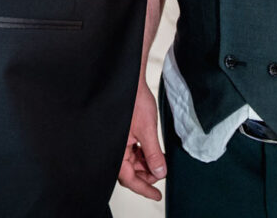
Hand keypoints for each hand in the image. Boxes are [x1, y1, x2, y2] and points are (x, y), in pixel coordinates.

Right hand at [117, 81, 166, 199]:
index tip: (157, 195)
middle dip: (146, 175)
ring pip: (132, 162)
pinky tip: (153, 152)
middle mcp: (115, 148)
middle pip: (130, 172)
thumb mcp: (147, 130)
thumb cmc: (135, 101)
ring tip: (160, 162)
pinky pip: (132, 151)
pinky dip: (143, 154)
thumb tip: (160, 172)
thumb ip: (153, 153)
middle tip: (161, 173)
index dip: (144, 189)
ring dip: (146, 164)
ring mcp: (119, 142)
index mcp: (116, 150)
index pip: (129, 179)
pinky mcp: (123, 135)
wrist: (130, 82)